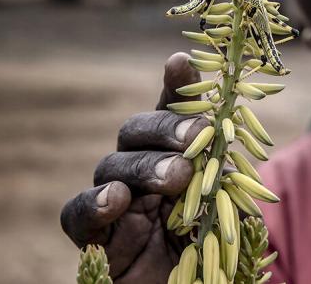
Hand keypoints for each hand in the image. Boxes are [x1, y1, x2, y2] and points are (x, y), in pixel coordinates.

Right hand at [61, 52, 210, 282]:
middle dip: (167, 129)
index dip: (176, 87)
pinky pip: (78, 213)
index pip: (170, 113)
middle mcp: (141, 171)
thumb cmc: (218, 248)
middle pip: (135, 131)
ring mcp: (115, 201)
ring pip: (112, 165)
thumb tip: (222, 122)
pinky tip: (117, 198)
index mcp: (174, 155)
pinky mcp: (95, 238)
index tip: (181, 64)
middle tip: (198, 139)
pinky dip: (94, 202)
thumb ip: (223, 166)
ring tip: (176, 178)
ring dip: (144, 167)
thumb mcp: (232, 204)